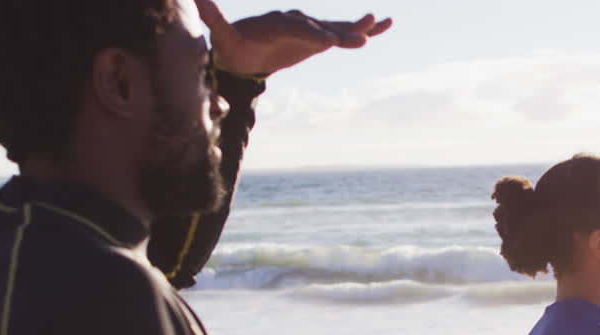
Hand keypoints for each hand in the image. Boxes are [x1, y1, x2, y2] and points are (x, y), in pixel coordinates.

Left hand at [197, 1, 392, 76]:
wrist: (242, 51)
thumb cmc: (233, 46)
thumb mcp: (221, 35)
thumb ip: (215, 19)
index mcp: (277, 22)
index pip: (297, 27)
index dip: (312, 34)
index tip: (328, 43)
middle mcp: (296, 21)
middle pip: (320, 26)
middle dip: (338, 31)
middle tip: (357, 37)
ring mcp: (309, 28)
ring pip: (336, 26)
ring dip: (357, 27)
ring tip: (379, 23)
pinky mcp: (318, 37)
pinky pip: (342, 32)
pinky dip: (362, 29)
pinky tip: (384, 25)